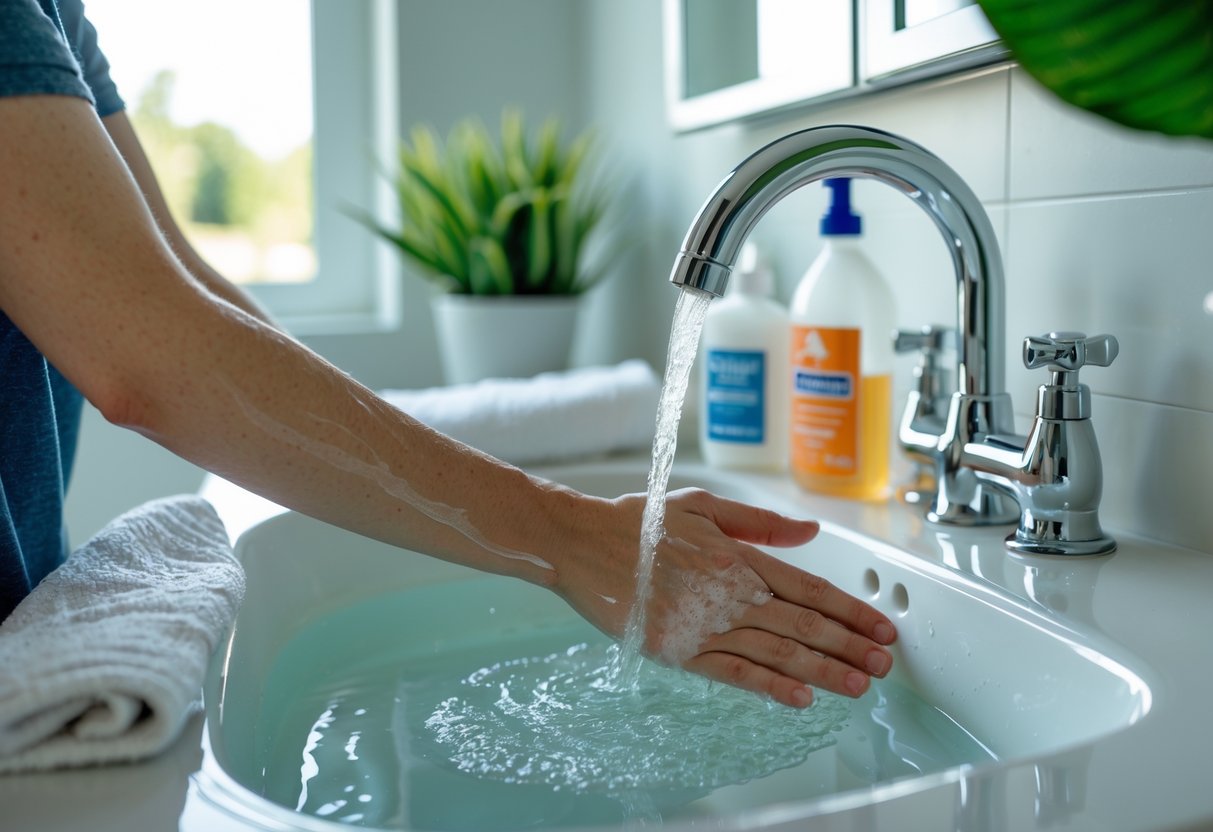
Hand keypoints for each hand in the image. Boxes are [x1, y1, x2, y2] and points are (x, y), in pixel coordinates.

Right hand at [557, 487, 896, 707]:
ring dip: (822, 671)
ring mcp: (701, 625)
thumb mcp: (703, 507)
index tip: (881, 627)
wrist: (580, 544)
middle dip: (849, 647)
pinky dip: (769, 686)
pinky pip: (733, 673)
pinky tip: (800, 698)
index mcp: (737, 557)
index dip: (850, 611)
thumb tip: (812, 532)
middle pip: (802, 625)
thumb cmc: (639, 524)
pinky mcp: (677, 651)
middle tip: (885, 665)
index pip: (808, 589)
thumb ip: (760, 523)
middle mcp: (726, 593)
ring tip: (858, 685)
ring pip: (775, 652)